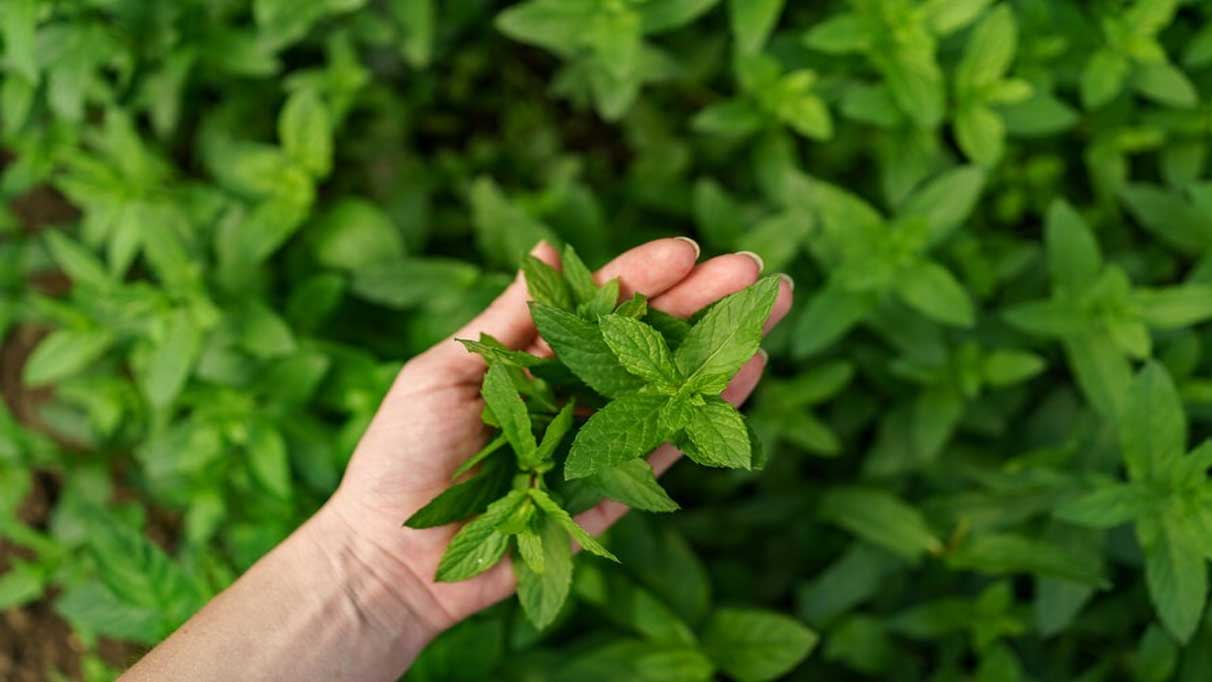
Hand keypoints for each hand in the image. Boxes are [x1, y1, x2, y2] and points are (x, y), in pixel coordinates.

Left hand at [322, 237, 793, 641]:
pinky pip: (663, 448)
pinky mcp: (609, 492)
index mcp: (536, 356)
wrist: (391, 552)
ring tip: (772, 312)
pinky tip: (744, 375)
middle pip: (650, 339)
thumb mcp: (446, 370)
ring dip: (721, 349)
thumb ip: (507, 319)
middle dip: (704, 302)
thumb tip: (548, 245)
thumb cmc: (402, 454)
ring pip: (669, 388)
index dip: (646, 274)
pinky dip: (705, 414)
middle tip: (757, 271)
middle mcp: (575, 393)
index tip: (689, 250)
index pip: (601, 303)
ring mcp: (596, 441)